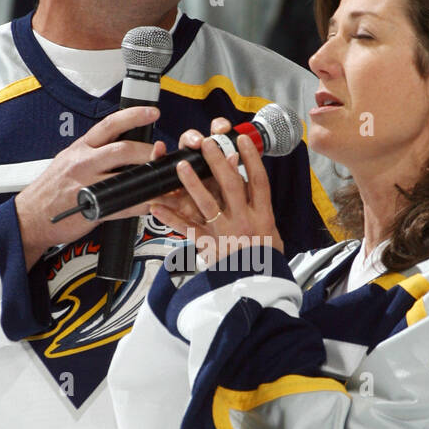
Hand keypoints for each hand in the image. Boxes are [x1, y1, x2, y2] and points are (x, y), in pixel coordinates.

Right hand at [15, 105, 159, 268]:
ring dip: (148, 176)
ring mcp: (87, 185)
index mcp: (80, 149)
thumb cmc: (51, 190)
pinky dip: (141, 204)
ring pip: (126, 176)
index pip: (109, 125)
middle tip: (161, 153)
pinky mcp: (92, 208)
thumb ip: (92, 153)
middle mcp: (83, 163)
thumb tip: (120, 145)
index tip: (152, 113)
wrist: (31, 217)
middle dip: (148, 150)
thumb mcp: (68, 161)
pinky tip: (149, 203)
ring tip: (160, 178)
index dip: (133, 116)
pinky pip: (124, 205)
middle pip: (123, 149)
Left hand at [149, 122, 282, 264]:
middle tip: (207, 142)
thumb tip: (245, 174)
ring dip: (192, 183)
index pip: (258, 180)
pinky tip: (157, 208)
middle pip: (231, 185)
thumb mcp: (271, 230)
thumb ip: (257, 204)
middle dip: (217, 161)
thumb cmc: (264, 259)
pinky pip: (187, 231)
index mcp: (262, 215)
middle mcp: (244, 221)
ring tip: (181, 165)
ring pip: (208, 204)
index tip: (242, 140)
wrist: (259, 289)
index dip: (251, 158)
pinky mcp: (209, 247)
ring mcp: (226, 233)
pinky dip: (170, 219)